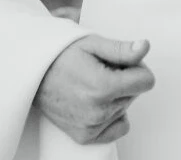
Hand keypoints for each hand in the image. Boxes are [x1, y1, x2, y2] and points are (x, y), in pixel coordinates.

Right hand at [34, 33, 154, 146]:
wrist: (34, 74)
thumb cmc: (61, 56)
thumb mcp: (92, 43)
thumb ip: (122, 49)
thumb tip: (144, 47)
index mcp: (103, 86)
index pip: (146, 81)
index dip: (137, 67)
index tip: (121, 62)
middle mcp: (99, 111)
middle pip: (135, 94)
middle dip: (124, 80)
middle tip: (100, 70)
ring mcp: (92, 126)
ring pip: (125, 108)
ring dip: (115, 96)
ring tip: (92, 83)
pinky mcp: (85, 136)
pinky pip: (118, 127)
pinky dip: (112, 116)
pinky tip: (96, 102)